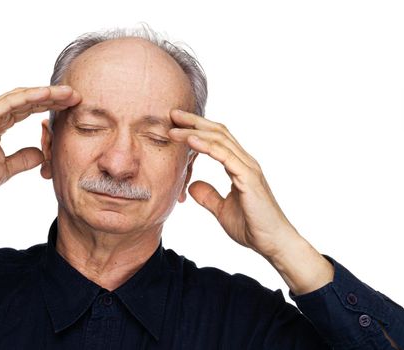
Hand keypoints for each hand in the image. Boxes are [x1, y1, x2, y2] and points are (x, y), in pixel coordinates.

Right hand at [0, 86, 80, 203]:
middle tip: (75, 95)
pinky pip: (9, 104)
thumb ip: (24, 159)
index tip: (71, 105)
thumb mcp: (6, 168)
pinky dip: (29, 97)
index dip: (49, 105)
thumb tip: (41, 155)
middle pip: (28, 99)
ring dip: (46, 93)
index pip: (28, 108)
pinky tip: (46, 95)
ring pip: (21, 97)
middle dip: (52, 96)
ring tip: (68, 93)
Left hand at [168, 109, 294, 257]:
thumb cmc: (252, 227)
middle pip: (218, 132)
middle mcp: (245, 162)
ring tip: (174, 127)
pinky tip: (191, 140)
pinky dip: (207, 146)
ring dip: (195, 131)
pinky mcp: (248, 178)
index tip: (176, 124)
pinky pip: (225, 156)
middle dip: (194, 122)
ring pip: (220, 140)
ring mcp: (248, 168)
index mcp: (240, 167)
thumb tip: (192, 186)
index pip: (217, 139)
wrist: (273, 243)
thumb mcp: (222, 210)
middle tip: (172, 114)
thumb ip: (208, 196)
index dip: (197, 129)